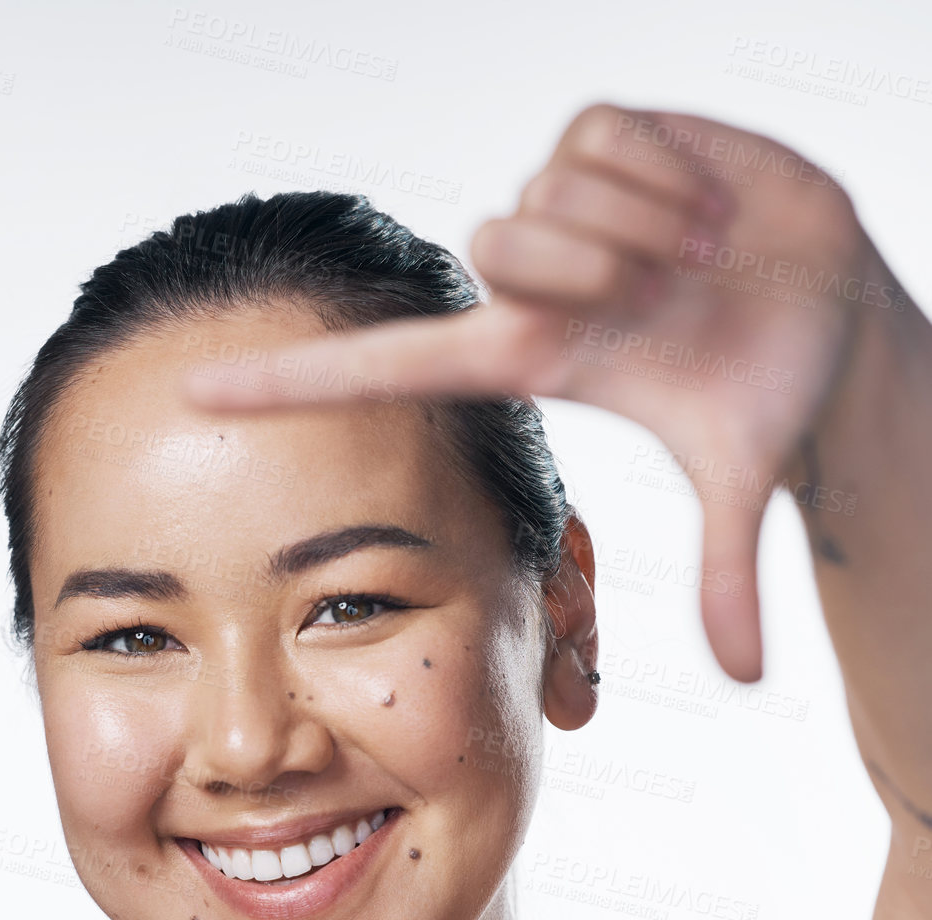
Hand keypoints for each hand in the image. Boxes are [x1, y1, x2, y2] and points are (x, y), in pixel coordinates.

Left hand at [184, 104, 885, 682]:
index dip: (291, 386)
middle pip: (498, 247)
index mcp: (528, 359)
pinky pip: (606, 137)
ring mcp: (558, 201)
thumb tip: (750, 681)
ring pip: (553, 193)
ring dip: (649, 227)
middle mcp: (525, 281)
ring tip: (699, 255)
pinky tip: (706, 204)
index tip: (190, 393)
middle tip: (670, 294)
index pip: (384, 369)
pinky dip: (672, 171)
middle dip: (597, 271)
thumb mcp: (745, 473)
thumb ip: (728, 574)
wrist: (836, 297)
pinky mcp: (602, 131)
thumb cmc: (772, 382)